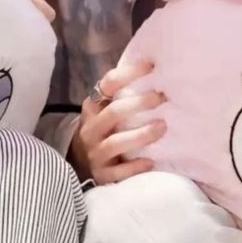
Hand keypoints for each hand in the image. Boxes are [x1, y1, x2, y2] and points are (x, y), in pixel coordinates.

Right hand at [70, 61, 166, 183]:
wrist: (79, 166)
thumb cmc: (102, 131)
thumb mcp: (103, 111)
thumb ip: (121, 95)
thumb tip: (153, 69)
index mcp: (92, 107)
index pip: (108, 84)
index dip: (128, 73)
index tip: (151, 66)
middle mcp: (91, 129)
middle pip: (114, 113)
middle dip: (138, 104)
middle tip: (161, 98)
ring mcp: (95, 153)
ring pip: (116, 143)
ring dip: (141, 135)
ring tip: (162, 126)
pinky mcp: (101, 176)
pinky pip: (118, 173)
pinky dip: (135, 167)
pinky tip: (151, 162)